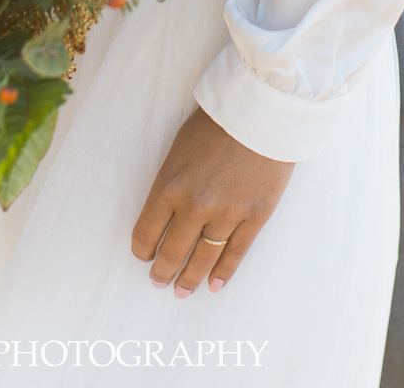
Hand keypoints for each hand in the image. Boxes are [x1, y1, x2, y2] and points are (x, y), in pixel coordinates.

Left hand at [131, 106, 293, 295]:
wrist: (261, 111)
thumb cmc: (216, 123)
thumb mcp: (179, 148)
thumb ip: (170, 182)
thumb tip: (164, 213)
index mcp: (170, 185)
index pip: (146, 232)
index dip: (142, 250)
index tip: (143, 256)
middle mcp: (195, 206)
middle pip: (172, 253)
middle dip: (162, 272)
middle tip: (158, 282)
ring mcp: (227, 214)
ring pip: (203, 259)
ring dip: (189, 279)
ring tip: (182, 291)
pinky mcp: (255, 216)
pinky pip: (235, 253)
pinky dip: (223, 273)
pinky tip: (213, 285)